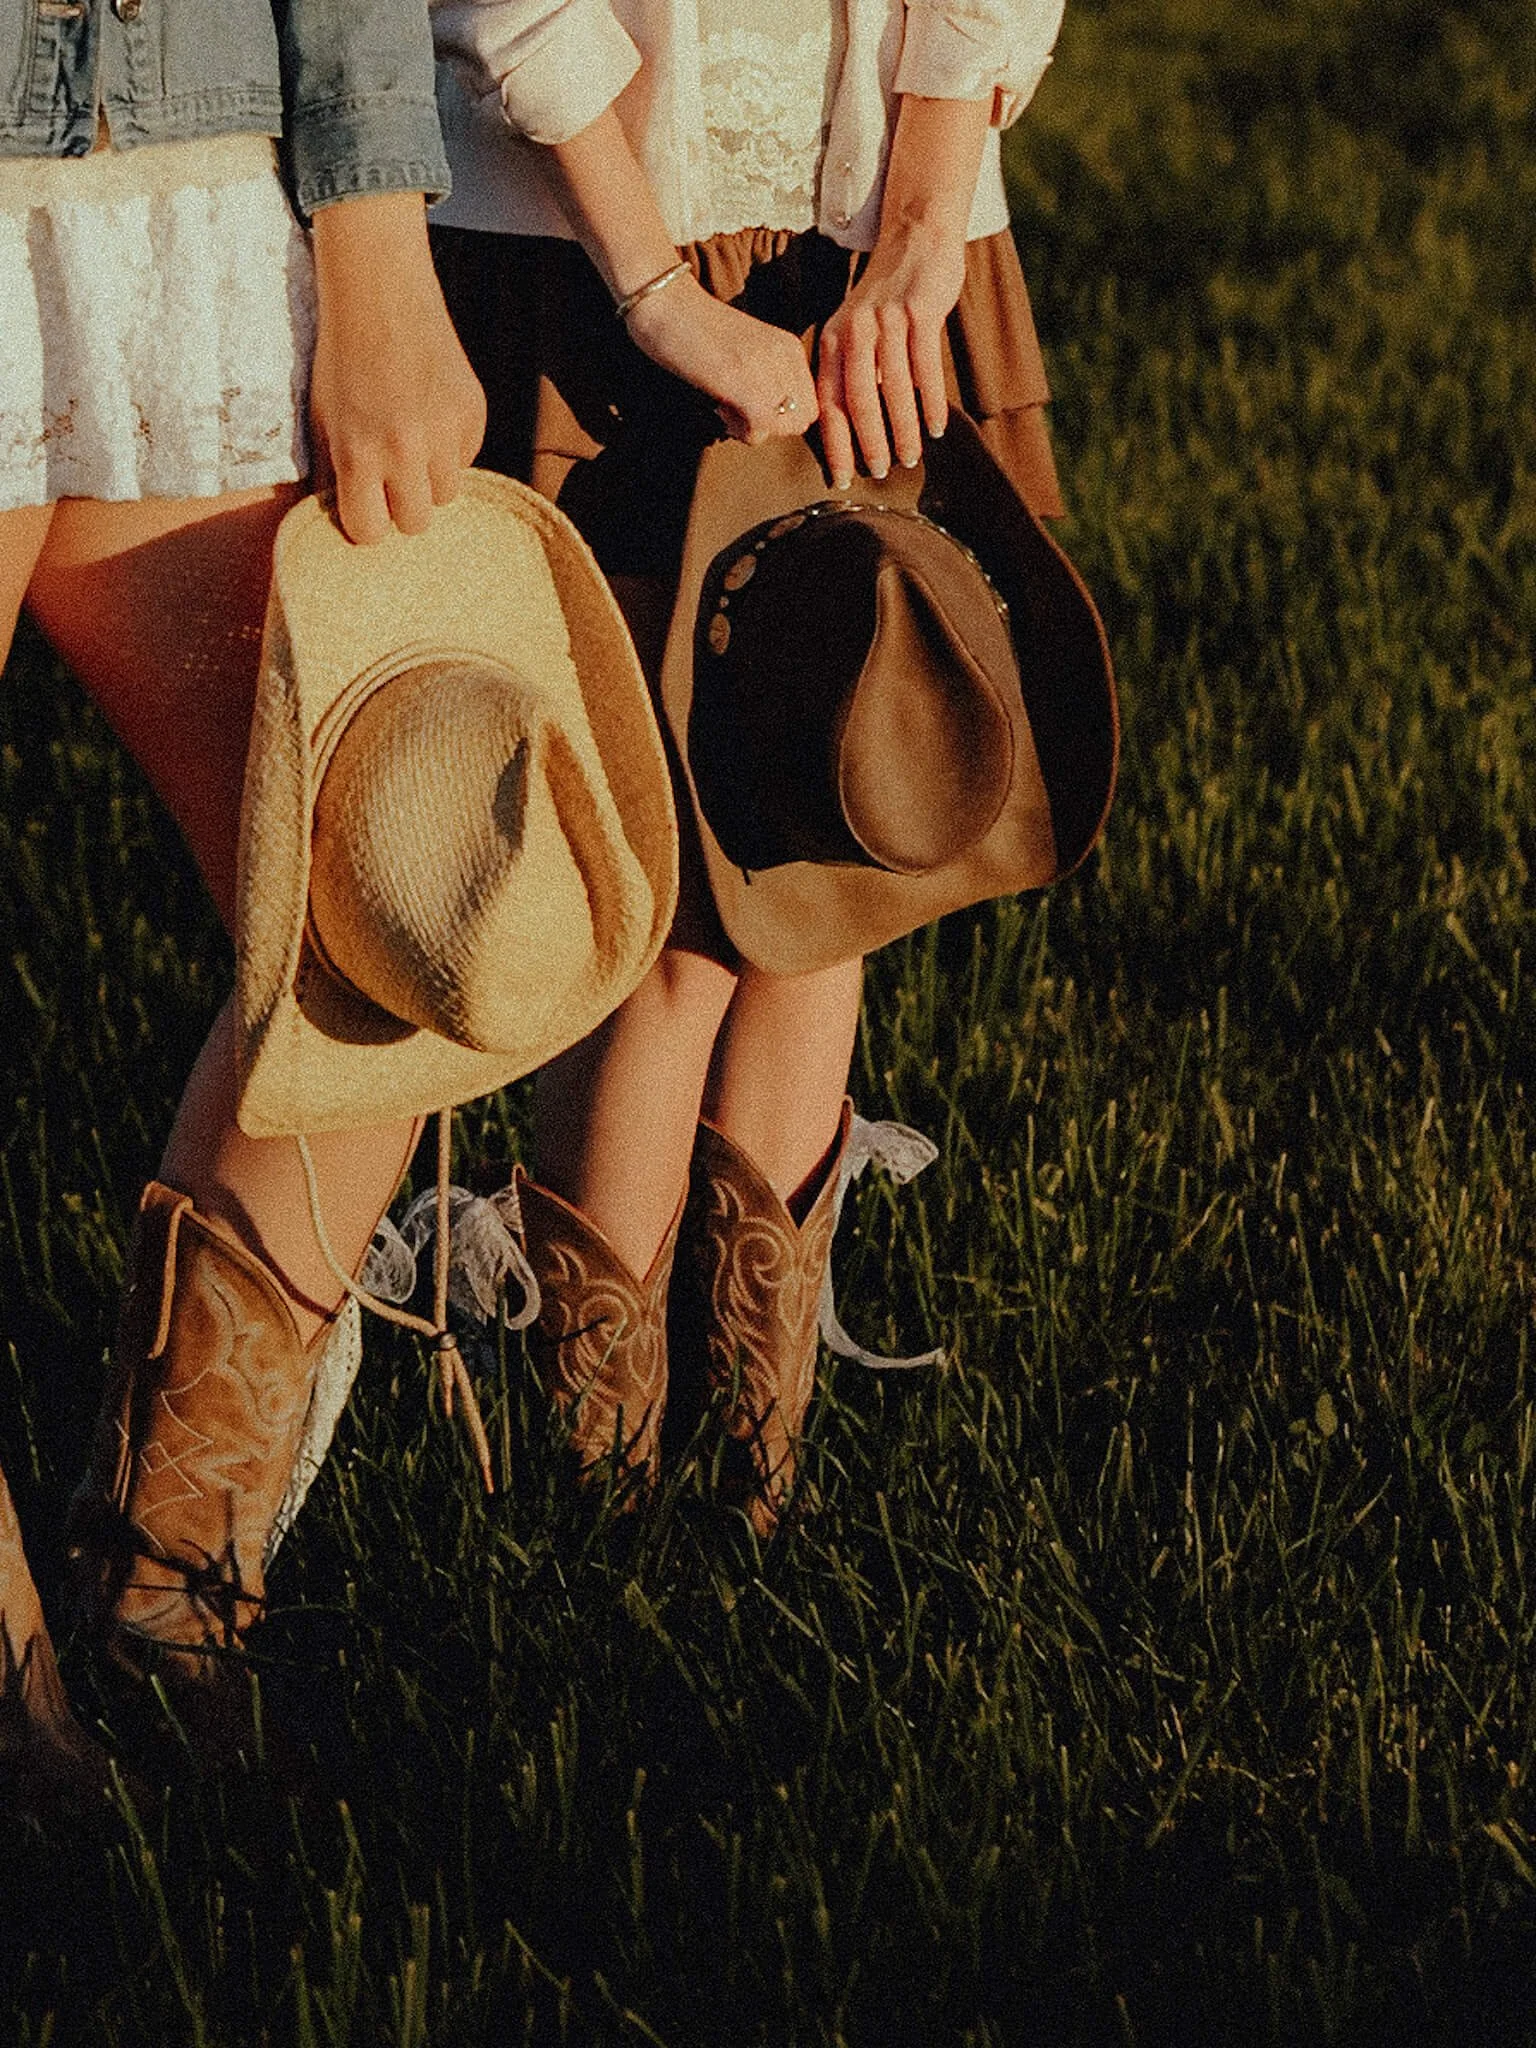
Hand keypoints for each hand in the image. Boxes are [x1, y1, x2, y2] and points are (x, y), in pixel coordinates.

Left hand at [309, 193, 485, 544]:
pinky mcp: (472, 412)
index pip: (370, 532)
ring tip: (414, 444)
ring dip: (430, 479)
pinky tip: (431, 414)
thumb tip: (352, 514)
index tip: (365, 504)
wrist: (380, 292)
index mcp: (358, 452)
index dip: (366, 521)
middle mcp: (405, 449)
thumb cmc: (342, 354)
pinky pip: (467, 458)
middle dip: (402, 507)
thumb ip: (336, 471)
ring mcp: (444, 431)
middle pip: (415, 523)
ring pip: (447, 495)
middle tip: (392, 478)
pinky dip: (451, 448)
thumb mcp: (322, 416)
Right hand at [624, 272, 816, 443]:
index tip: (750, 403)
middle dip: (772, 427)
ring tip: (724, 405)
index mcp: (790, 347)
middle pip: (801, 421)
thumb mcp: (748, 351)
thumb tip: (774, 420)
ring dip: (754, 429)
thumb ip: (768, 377)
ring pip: (784, 428)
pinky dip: (740, 430)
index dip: (781, 417)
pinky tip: (719, 407)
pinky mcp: (742, 381)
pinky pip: (761, 428)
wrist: (665, 303)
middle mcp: (785, 355)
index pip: (809, 405)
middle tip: (738, 409)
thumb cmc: (696, 331)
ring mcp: (766, 367)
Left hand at [815, 221, 965, 488]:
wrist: (915, 239)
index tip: (843, 478)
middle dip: (868, 443)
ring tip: (911, 457)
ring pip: (893, 388)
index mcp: (834, 340)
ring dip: (903, 429)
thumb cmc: (888, 296)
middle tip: (880, 473)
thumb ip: (854, 371)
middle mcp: (855, 331)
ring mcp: (887, 321)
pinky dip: (930, 402)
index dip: (835, 444)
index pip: (828, 402)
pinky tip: (935, 428)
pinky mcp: (920, 312)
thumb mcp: (858, 330)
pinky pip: (925, 368)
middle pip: (857, 399)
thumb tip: (858, 427)